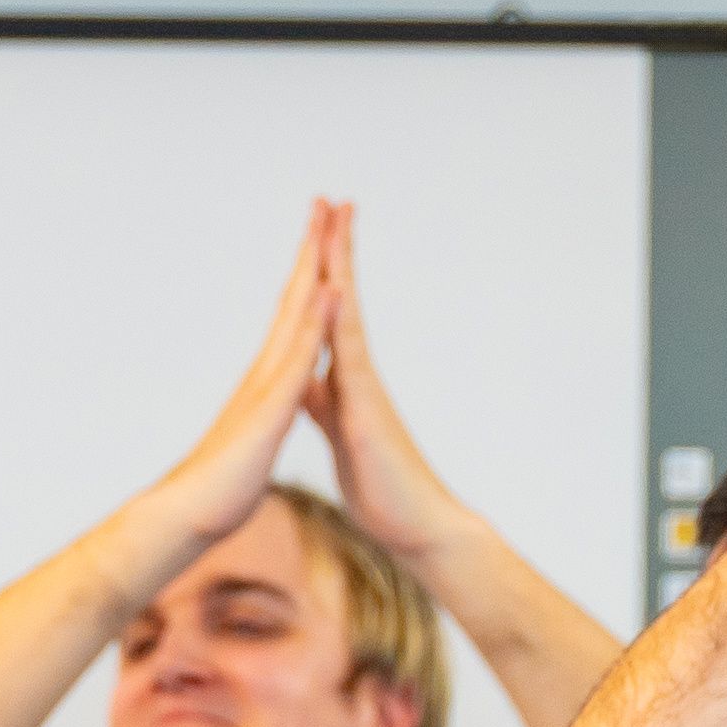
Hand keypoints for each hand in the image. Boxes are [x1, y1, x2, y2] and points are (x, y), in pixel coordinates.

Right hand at [130, 201, 344, 558]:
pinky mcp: (269, 410)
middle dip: (311, 249)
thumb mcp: (254, 440)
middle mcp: (265, 371)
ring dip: (313, 270)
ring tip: (328, 226)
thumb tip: (267, 403)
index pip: (293, 316)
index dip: (310, 274)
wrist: (189, 514)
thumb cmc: (219, 486)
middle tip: (325, 202)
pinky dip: (314, 325)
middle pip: (293, 299)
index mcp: (268, 380)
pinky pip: (298, 360)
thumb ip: (261, 413)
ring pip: (295, 317)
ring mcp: (266, 386)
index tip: (323, 235)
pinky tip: (330, 295)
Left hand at [301, 234, 466, 565]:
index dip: (318, 274)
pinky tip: (333, 291)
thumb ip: (326, 404)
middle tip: (331, 200)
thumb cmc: (381, 487)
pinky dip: (339, 320)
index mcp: (342, 380)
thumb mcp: (341, 436)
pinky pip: (349, 354)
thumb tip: (311, 383)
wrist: (415, 526)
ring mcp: (362, 386)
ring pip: (345, 314)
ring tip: (337, 222)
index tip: (315, 233)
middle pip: (337, 298)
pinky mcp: (364, 408)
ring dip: (338, 267)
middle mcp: (355, 373)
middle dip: (332, 249)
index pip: (325, 315)